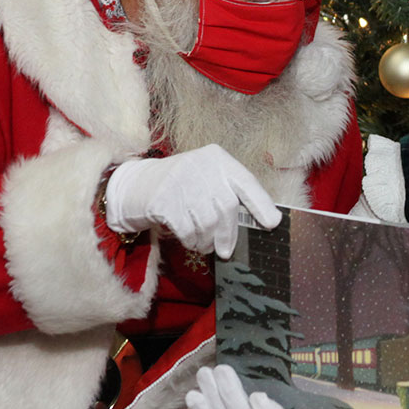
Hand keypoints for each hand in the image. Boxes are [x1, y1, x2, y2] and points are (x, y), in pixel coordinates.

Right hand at [100, 144, 279, 258]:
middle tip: (226, 251)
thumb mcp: (205, 179)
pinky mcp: (164, 200)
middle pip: (227, 207)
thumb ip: (227, 194)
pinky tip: (190, 241)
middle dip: (228, 234)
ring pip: (208, 221)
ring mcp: (181, 181)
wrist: (135, 185)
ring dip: (208, 240)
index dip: (261, 204)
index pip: (245, 181)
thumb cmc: (180, 187)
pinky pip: (188, 230)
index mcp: (217, 158)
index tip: (272, 223)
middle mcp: (201, 166)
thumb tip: (259, 222)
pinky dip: (192, 241)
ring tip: (203, 245)